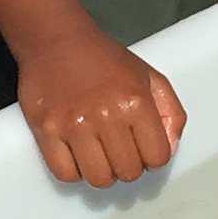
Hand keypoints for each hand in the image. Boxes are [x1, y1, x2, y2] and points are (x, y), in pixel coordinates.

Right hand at [18, 27, 186, 188]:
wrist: (55, 39)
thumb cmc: (102, 57)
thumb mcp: (149, 75)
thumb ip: (171, 112)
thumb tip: (170, 148)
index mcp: (136, 101)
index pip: (157, 158)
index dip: (152, 157)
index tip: (143, 148)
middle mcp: (106, 114)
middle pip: (128, 172)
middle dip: (128, 165)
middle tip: (119, 149)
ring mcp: (73, 125)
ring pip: (99, 179)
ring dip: (102, 172)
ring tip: (98, 153)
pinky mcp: (46, 130)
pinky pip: (65, 174)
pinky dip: (74, 171)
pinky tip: (77, 154)